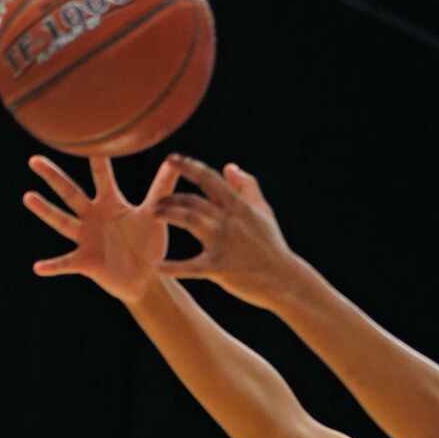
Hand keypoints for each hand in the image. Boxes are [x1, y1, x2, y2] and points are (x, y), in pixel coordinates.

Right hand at [23, 154, 180, 303]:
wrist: (146, 278)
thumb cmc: (148, 244)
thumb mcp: (155, 214)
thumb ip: (162, 188)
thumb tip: (175, 160)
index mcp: (110, 203)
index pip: (101, 175)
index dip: (96, 158)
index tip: (84, 136)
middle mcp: (93, 216)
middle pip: (70, 192)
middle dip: (53, 177)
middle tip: (35, 160)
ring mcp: (87, 238)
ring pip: (62, 221)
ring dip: (45, 211)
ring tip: (28, 197)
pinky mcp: (86, 262)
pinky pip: (66, 264)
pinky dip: (53, 266)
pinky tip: (38, 267)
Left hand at [155, 158, 296, 307]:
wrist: (284, 279)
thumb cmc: (271, 245)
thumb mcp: (263, 211)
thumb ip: (247, 186)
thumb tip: (228, 167)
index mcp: (238, 205)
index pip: (208, 178)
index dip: (188, 166)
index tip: (171, 158)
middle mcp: (228, 220)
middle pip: (192, 199)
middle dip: (171, 197)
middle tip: (156, 201)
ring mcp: (223, 242)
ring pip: (188, 219)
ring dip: (167, 214)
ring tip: (154, 215)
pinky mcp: (219, 268)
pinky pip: (191, 266)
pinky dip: (173, 267)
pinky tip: (157, 267)